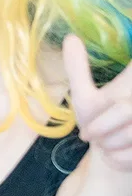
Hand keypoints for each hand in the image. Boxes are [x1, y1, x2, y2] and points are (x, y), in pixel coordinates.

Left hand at [64, 34, 131, 170]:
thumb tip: (70, 36)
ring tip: (106, 143)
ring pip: (129, 132)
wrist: (111, 157)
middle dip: (100, 127)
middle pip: (124, 109)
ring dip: (109, 144)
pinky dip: (118, 159)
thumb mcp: (85, 97)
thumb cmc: (100, 124)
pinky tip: (117, 156)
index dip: (119, 103)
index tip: (119, 101)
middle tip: (90, 134)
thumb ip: (78, 69)